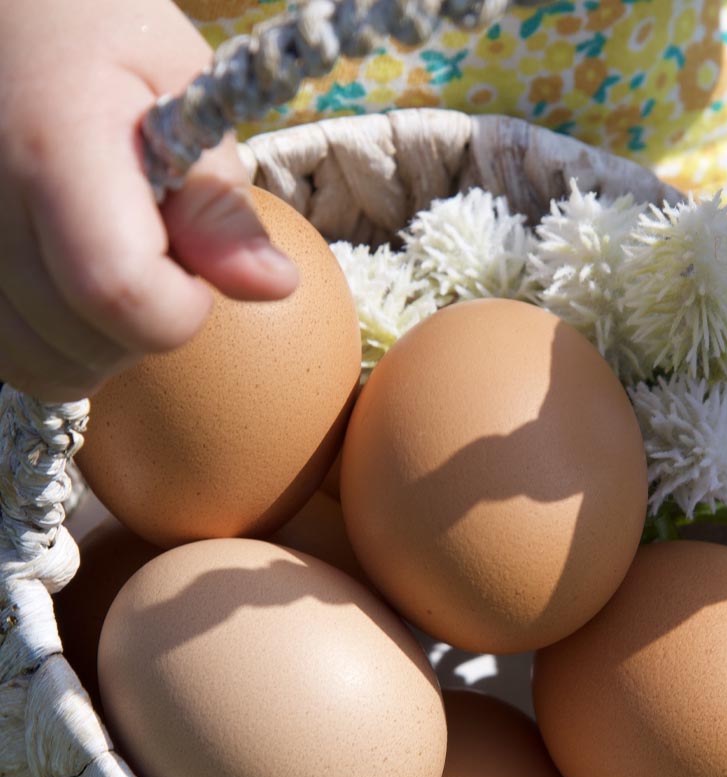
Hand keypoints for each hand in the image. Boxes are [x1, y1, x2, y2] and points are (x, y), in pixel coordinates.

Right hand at [0, 0, 297, 402]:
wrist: (1, 17)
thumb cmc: (96, 35)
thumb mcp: (179, 88)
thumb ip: (218, 199)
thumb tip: (273, 287)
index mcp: (53, 153)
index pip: (122, 294)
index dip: (181, 308)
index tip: (195, 269)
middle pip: (85, 343)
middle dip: (146, 323)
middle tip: (152, 248)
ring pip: (43, 365)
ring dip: (98, 342)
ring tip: (108, 258)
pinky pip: (8, 354)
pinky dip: (52, 342)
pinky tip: (67, 284)